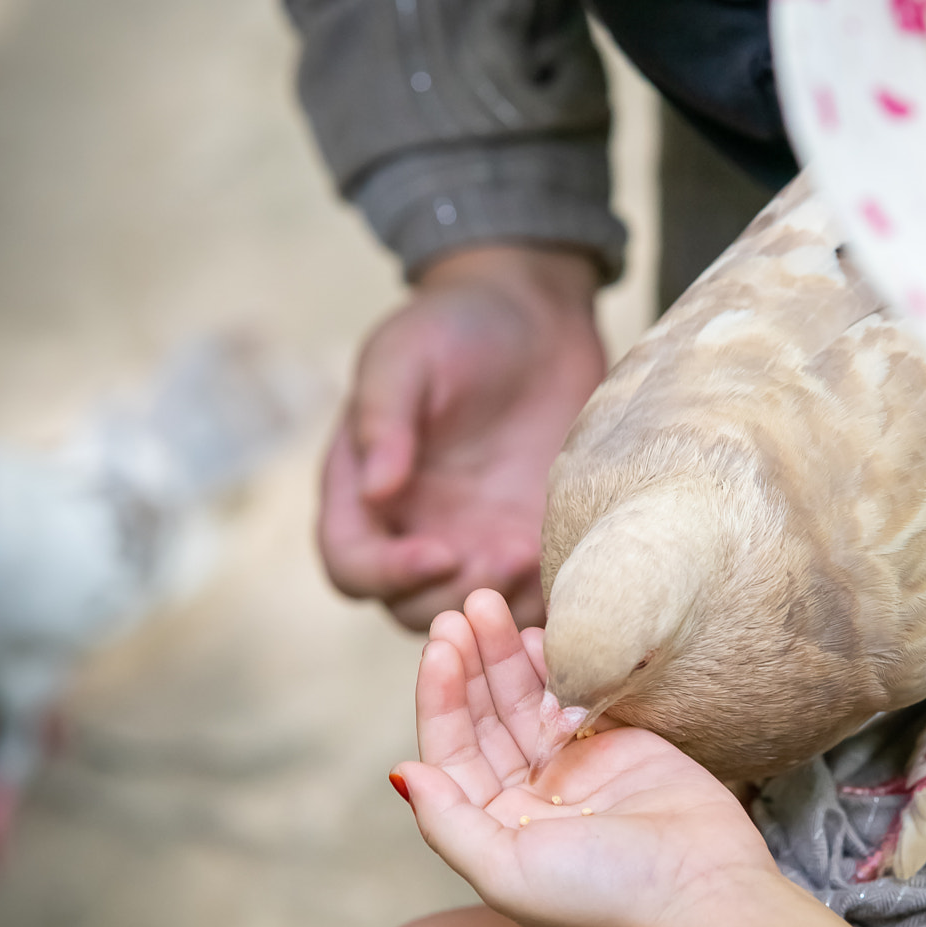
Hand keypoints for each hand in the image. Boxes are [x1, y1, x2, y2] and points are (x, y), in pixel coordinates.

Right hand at [319, 246, 605, 630]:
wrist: (535, 315)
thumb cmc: (456, 324)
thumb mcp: (408, 354)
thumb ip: (385, 417)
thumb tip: (375, 490)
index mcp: (362, 491)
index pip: (352, 563)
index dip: (387, 574)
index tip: (440, 552)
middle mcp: (413, 528)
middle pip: (409, 606)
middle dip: (453, 596)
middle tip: (505, 557)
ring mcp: (473, 540)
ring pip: (472, 611)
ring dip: (502, 606)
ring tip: (537, 559)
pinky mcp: (528, 541)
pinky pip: (530, 597)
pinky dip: (546, 599)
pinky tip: (573, 568)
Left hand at [394, 591, 775, 926]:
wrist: (699, 891)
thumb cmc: (601, 894)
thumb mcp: (505, 872)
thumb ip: (448, 823)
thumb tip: (403, 772)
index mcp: (493, 827)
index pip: (453, 749)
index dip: (441, 696)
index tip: (441, 645)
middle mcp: (527, 796)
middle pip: (485, 717)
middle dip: (472, 662)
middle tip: (466, 608)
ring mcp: (574, 768)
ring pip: (526, 700)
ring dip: (506, 654)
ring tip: (492, 606)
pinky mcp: (619, 746)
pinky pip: (576, 695)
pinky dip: (556, 664)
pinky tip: (540, 633)